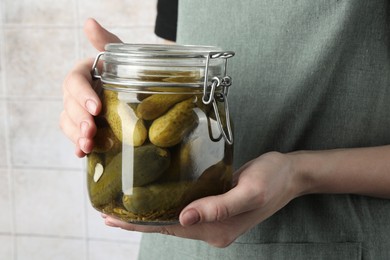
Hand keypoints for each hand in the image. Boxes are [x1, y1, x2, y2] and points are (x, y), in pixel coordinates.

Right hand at [60, 18, 120, 156]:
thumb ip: (106, 42)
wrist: (139, 88)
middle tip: (92, 130)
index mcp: (84, 74)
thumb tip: (90, 23)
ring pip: (68, 122)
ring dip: (76, 134)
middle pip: (69, 105)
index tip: (97, 107)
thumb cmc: (129, 70)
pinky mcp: (86, 127)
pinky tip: (83, 154)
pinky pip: (75, 136)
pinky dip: (78, 146)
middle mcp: (78, 93)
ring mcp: (80, 111)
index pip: (74, 81)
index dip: (82, 94)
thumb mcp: (121, 56)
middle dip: (79, 119)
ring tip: (87, 145)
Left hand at [103, 152, 301, 247]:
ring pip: (173, 219)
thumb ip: (219, 207)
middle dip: (137, 222)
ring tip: (122, 210)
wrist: (289, 173)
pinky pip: (184, 210)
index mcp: (217, 229)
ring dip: (148, 215)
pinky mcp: (215, 208)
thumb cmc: (273, 178)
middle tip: (108, 214)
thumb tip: (184, 220)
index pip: (169, 228)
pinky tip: (153, 200)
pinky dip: (164, 207)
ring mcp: (214, 220)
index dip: (140, 224)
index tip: (113, 219)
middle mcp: (212, 229)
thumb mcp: (250, 190)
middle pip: (167, 226)